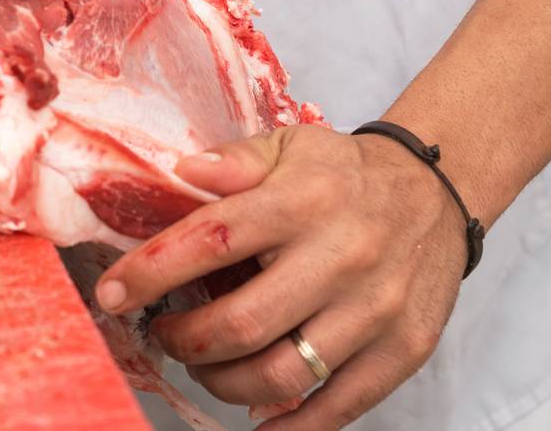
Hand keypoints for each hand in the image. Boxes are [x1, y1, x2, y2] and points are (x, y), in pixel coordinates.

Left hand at [94, 125, 466, 428]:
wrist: (438, 192)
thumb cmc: (345, 174)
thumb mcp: (289, 146)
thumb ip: (234, 161)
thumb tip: (180, 170)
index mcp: (302, 201)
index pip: (211, 240)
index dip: (151, 272)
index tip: (112, 293)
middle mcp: (340, 256)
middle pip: (241, 323)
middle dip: (184, 340)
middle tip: (164, 334)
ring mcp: (375, 309)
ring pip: (282, 373)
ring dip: (223, 382)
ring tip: (205, 366)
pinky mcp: (404, 350)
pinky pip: (338, 406)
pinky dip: (290, 424)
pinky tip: (256, 414)